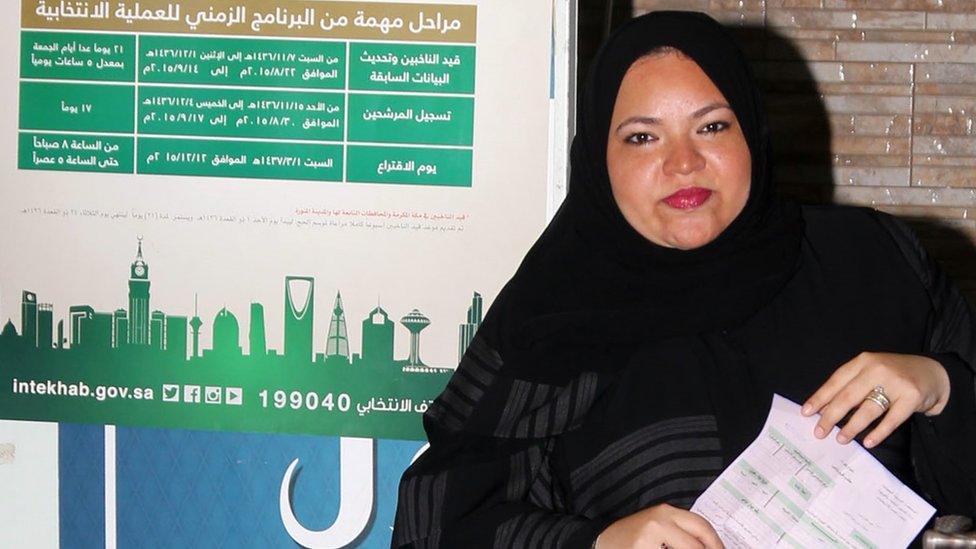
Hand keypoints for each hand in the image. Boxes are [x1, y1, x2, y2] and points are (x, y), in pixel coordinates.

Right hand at [595, 503, 723, 548]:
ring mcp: (649, 540)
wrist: (602, 540)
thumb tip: (709, 545)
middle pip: (696, 544)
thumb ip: (680, 532)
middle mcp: (659, 522)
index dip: (716, 543)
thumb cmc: (633, 536)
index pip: (702, 526)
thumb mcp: (658, 526)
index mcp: (666, 512)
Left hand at [801, 352, 950, 447]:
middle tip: (819, 432)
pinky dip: (879, 432)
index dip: (820, 398)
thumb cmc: (893, 376)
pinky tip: (868, 442)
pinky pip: (892, 419)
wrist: (932, 372)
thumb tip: (824, 410)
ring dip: (852, 427)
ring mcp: (896, 382)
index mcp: (862, 362)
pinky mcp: (912, 397)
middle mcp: (877, 369)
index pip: (836, 381)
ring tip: (841, 439)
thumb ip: (850, 387)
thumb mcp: (869, 373)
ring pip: (868, 409)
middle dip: (831, 416)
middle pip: (848, 396)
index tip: (806, 412)